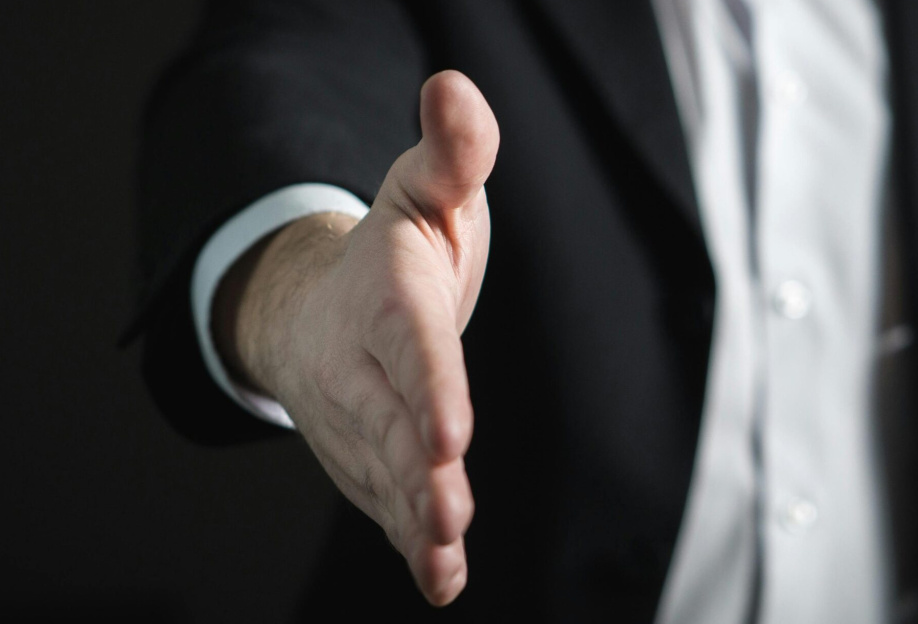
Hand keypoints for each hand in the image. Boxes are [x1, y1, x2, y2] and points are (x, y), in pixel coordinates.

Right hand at [214, 70, 497, 604]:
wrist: (318, 304)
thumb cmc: (393, 248)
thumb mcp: (425, 189)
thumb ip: (453, 151)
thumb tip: (456, 88)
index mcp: (388, 300)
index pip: (412, 346)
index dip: (430, 387)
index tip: (450, 432)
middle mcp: (364, 366)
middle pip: (392, 422)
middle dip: (417, 471)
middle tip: (447, 511)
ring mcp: (360, 419)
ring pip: (386, 474)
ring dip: (414, 518)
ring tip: (441, 554)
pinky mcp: (368, 457)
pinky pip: (385, 502)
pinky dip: (410, 542)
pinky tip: (440, 580)